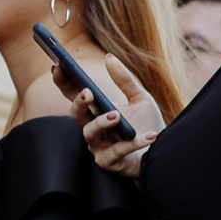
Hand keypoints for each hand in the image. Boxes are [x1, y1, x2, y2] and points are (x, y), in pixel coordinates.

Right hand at [65, 58, 159, 176]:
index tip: (58, 65)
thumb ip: (125, 80)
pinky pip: (118, 151)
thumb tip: (108, 57)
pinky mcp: (110, 162)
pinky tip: (149, 135)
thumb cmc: (147, 124)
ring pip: (90, 133)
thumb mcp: (140, 98)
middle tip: (88, 92)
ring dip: (101, 122)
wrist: (162, 151)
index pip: (73, 95)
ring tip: (116, 115)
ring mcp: (98, 147)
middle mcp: (92, 129)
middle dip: (79, 103)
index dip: (63, 82)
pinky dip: (134, 143)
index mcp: (95, 111)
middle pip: (75, 115)